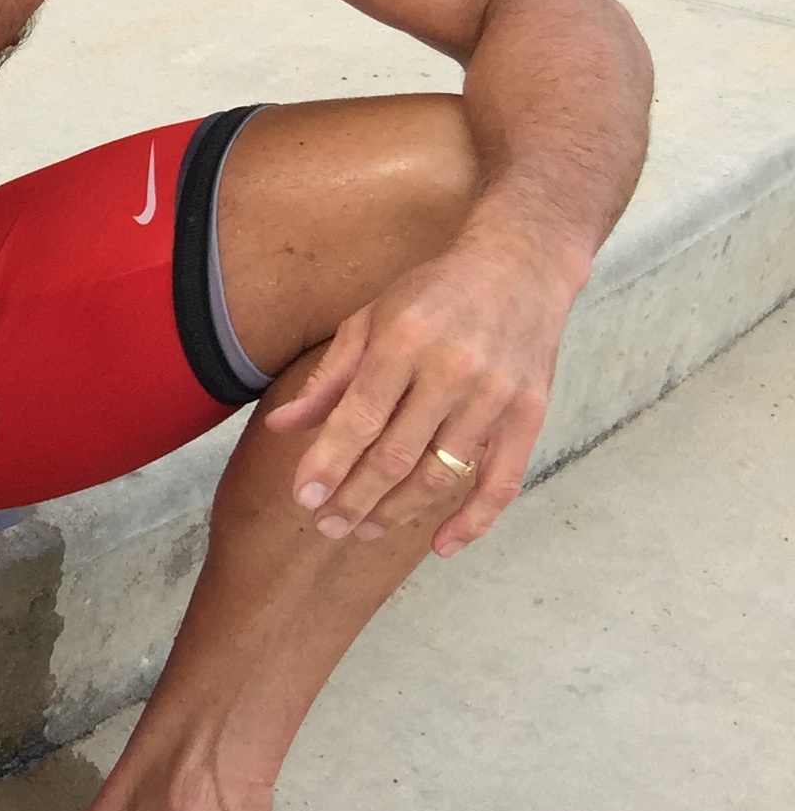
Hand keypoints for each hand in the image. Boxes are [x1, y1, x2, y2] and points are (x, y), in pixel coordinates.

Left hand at [263, 241, 575, 556]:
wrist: (521, 264)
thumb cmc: (433, 293)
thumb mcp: (370, 319)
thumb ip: (329, 377)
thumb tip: (281, 427)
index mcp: (403, 342)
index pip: (358, 419)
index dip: (329, 464)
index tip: (304, 499)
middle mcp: (452, 372)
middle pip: (396, 455)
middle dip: (355, 498)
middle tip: (327, 526)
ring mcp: (496, 397)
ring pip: (441, 473)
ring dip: (399, 512)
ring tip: (364, 530)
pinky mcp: (530, 415)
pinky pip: (502, 481)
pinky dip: (474, 520)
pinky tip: (441, 545)